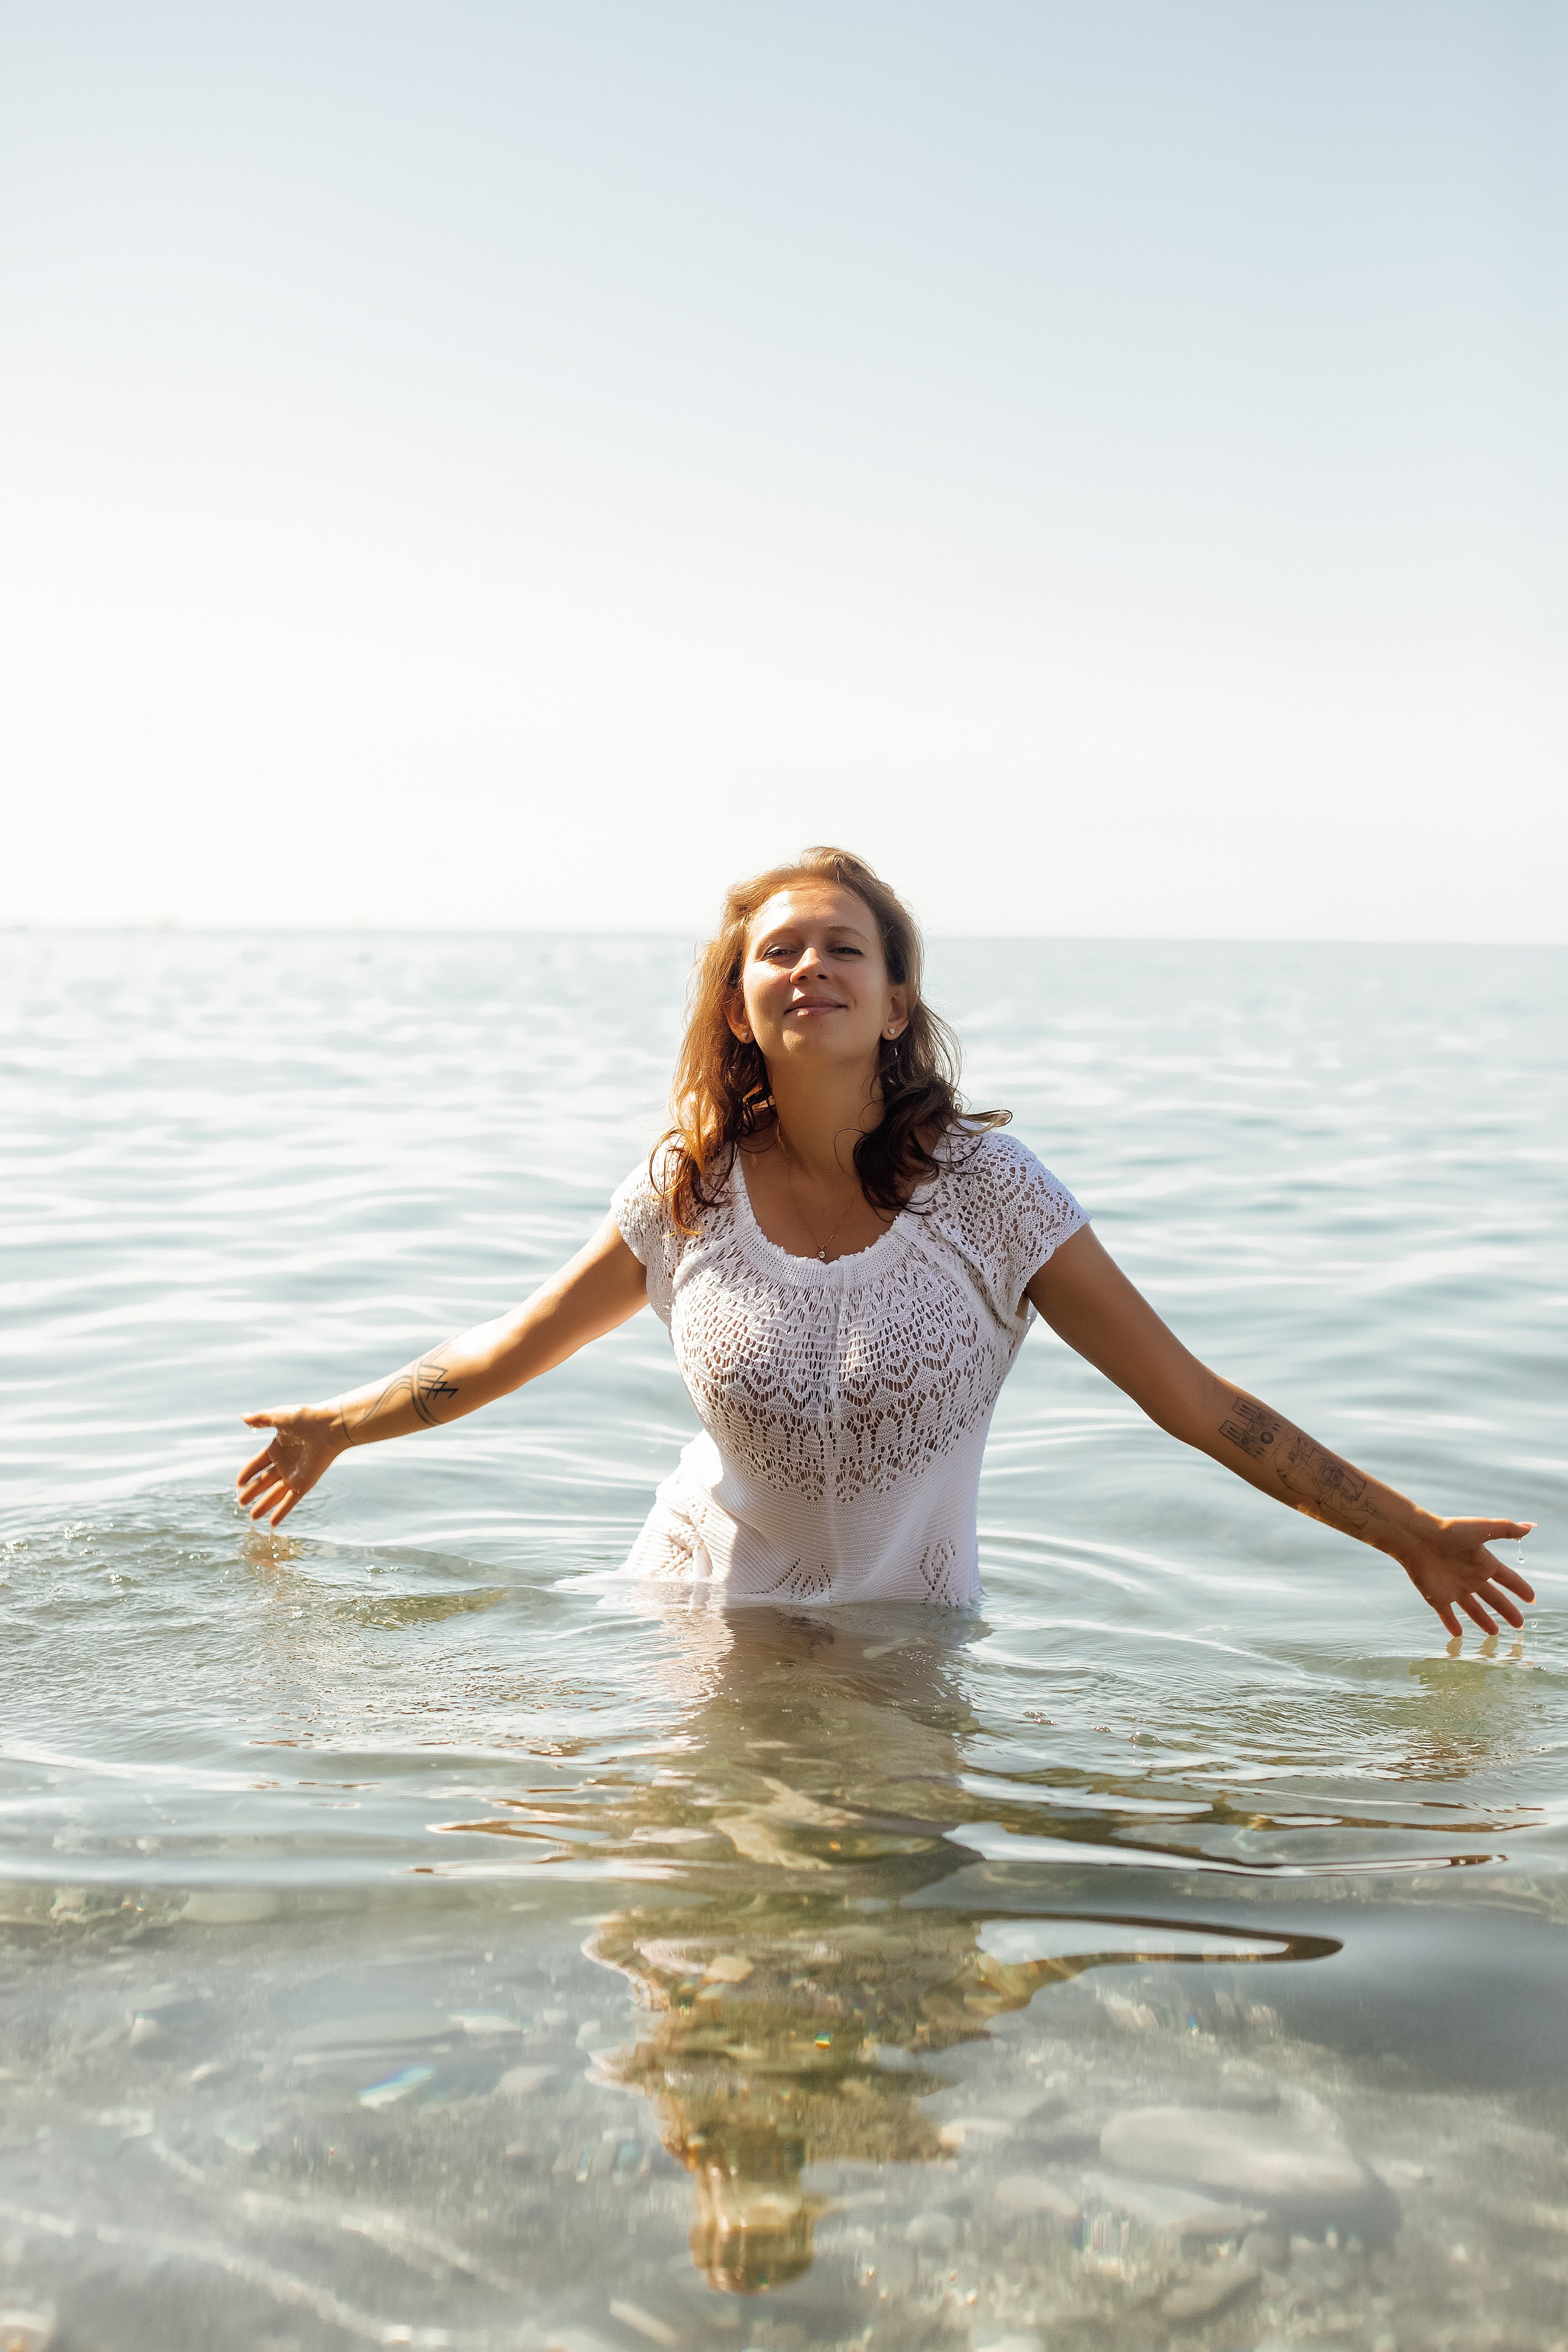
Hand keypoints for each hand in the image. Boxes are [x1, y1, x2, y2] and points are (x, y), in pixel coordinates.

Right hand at [236, 1406, 346, 1527]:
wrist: (329, 1427)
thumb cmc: (305, 1418)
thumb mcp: (278, 1417)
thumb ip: (259, 1419)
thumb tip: (241, 1417)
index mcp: (278, 1447)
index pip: (258, 1464)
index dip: (247, 1473)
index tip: (237, 1484)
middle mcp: (285, 1463)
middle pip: (264, 1481)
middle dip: (252, 1492)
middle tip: (240, 1503)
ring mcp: (294, 1475)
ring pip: (274, 1494)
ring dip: (263, 1506)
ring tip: (252, 1518)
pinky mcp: (304, 1484)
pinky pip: (290, 1502)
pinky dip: (281, 1513)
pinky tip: (272, 1524)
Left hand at [1393, 1517, 1535, 1637]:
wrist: (1417, 1538)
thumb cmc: (1449, 1531)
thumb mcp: (1482, 1528)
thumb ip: (1506, 1529)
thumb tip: (1531, 1526)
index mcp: (1483, 1563)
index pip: (1507, 1578)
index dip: (1519, 1588)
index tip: (1531, 1598)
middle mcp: (1471, 1577)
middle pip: (1494, 1598)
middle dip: (1507, 1610)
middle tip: (1519, 1624)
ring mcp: (1454, 1588)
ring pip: (1473, 1609)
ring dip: (1484, 1620)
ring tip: (1495, 1633)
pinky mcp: (1437, 1597)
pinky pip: (1446, 1614)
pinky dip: (1451, 1623)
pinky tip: (1458, 1633)